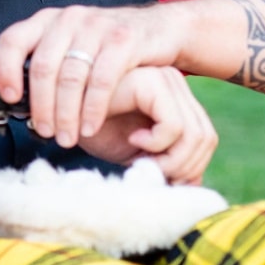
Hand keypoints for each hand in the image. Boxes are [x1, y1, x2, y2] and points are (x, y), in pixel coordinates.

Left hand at [0, 4, 182, 147]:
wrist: (160, 30)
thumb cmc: (108, 47)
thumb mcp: (72, 45)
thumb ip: (47, 62)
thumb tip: (16, 101)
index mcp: (48, 20)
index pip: (13, 40)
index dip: (6, 71)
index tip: (10, 100)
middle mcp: (69, 19)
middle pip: (43, 67)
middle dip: (41, 107)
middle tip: (45, 133)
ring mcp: (97, 27)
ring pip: (70, 77)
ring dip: (66, 114)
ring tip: (66, 138)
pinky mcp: (123, 40)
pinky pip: (101, 80)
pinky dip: (92, 109)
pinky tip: (89, 127)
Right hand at [76, 66, 216, 184]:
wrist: (58, 113)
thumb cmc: (93, 130)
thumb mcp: (137, 153)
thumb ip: (167, 162)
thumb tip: (196, 185)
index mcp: (175, 96)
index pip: (206, 140)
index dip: (187, 167)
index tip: (155, 174)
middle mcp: (174, 83)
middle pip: (205, 139)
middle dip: (178, 168)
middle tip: (147, 171)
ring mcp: (165, 78)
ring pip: (194, 136)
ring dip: (167, 160)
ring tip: (139, 160)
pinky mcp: (152, 82)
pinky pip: (175, 127)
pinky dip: (156, 144)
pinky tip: (132, 139)